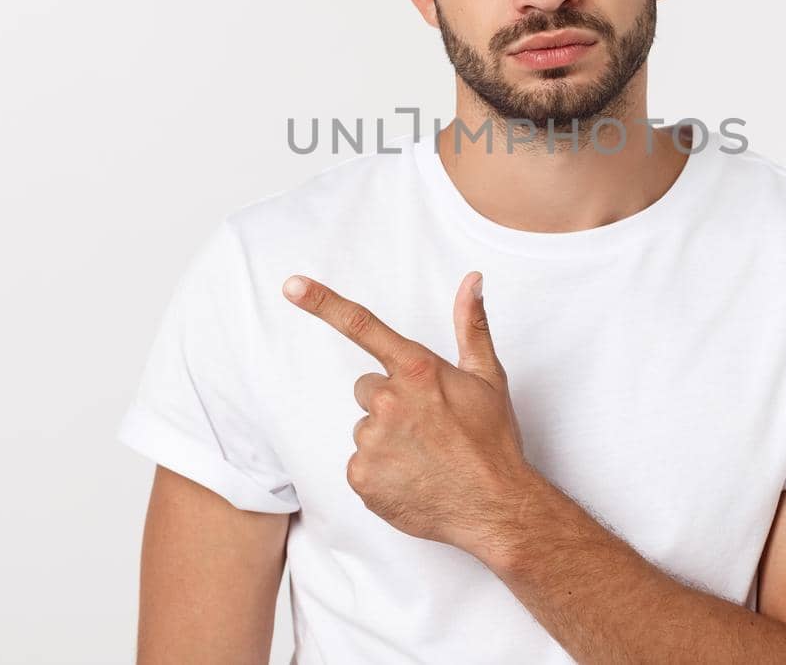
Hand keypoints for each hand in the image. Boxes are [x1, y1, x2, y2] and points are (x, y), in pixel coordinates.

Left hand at [281, 269, 535, 559]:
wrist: (493, 506)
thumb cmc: (492, 442)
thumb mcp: (488, 377)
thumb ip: (472, 324)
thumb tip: (473, 280)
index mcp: (418, 370)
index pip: (362, 326)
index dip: (322, 303)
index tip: (292, 286)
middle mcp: (389, 400)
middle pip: (368, 389)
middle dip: (391, 403)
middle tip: (427, 426)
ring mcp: (372, 441)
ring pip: (366, 429)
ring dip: (387, 439)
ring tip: (424, 456)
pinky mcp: (361, 477)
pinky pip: (360, 464)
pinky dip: (380, 471)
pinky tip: (411, 477)